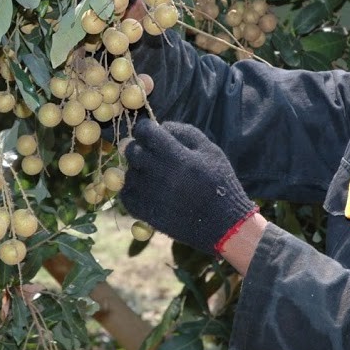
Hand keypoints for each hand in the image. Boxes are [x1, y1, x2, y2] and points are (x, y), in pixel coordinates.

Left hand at [120, 119, 257, 254]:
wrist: (223, 224)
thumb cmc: (219, 183)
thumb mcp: (210, 151)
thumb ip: (185, 132)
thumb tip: (161, 126)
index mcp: (176, 156)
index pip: (145, 132)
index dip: (146, 128)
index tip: (151, 132)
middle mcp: (159, 174)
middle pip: (131, 151)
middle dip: (140, 147)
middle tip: (152, 153)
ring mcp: (150, 195)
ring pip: (127, 173)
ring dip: (137, 170)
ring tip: (153, 174)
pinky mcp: (146, 213)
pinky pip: (126, 196)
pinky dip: (132, 189)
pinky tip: (146, 188)